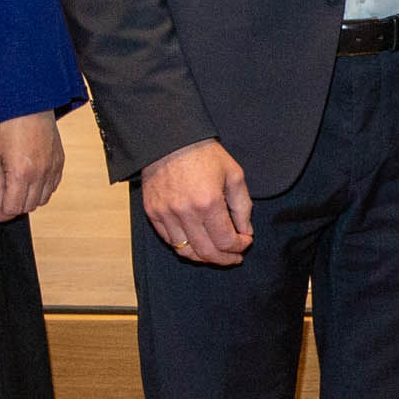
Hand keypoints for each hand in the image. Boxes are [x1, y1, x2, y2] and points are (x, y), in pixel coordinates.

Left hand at [0, 112, 62, 221]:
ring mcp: (53, 168)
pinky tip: (31, 182)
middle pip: (28, 207)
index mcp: (21, 173)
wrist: (29, 105)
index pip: (13, 208)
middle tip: (3, 202)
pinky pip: (53, 187)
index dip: (2, 215)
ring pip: (42, 200)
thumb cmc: (8, 126)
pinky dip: (42, 190)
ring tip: (17, 191)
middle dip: (14, 208)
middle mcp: (40, 174)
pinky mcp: (60, 162)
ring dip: (29, 200)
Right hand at [143, 137, 253, 267]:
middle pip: (207, 252)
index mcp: (209, 202)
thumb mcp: (234, 175)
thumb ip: (242, 206)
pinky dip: (185, 247)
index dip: (240, 247)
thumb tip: (245, 231)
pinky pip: (169, 240)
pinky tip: (197, 242)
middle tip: (234, 257)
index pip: (226, 241)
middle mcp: (185, 212)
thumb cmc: (204, 154)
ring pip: (186, 251)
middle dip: (225, 258)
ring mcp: (166, 214)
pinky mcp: (153, 213)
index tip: (246, 242)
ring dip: (204, 257)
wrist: (169, 140)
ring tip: (216, 253)